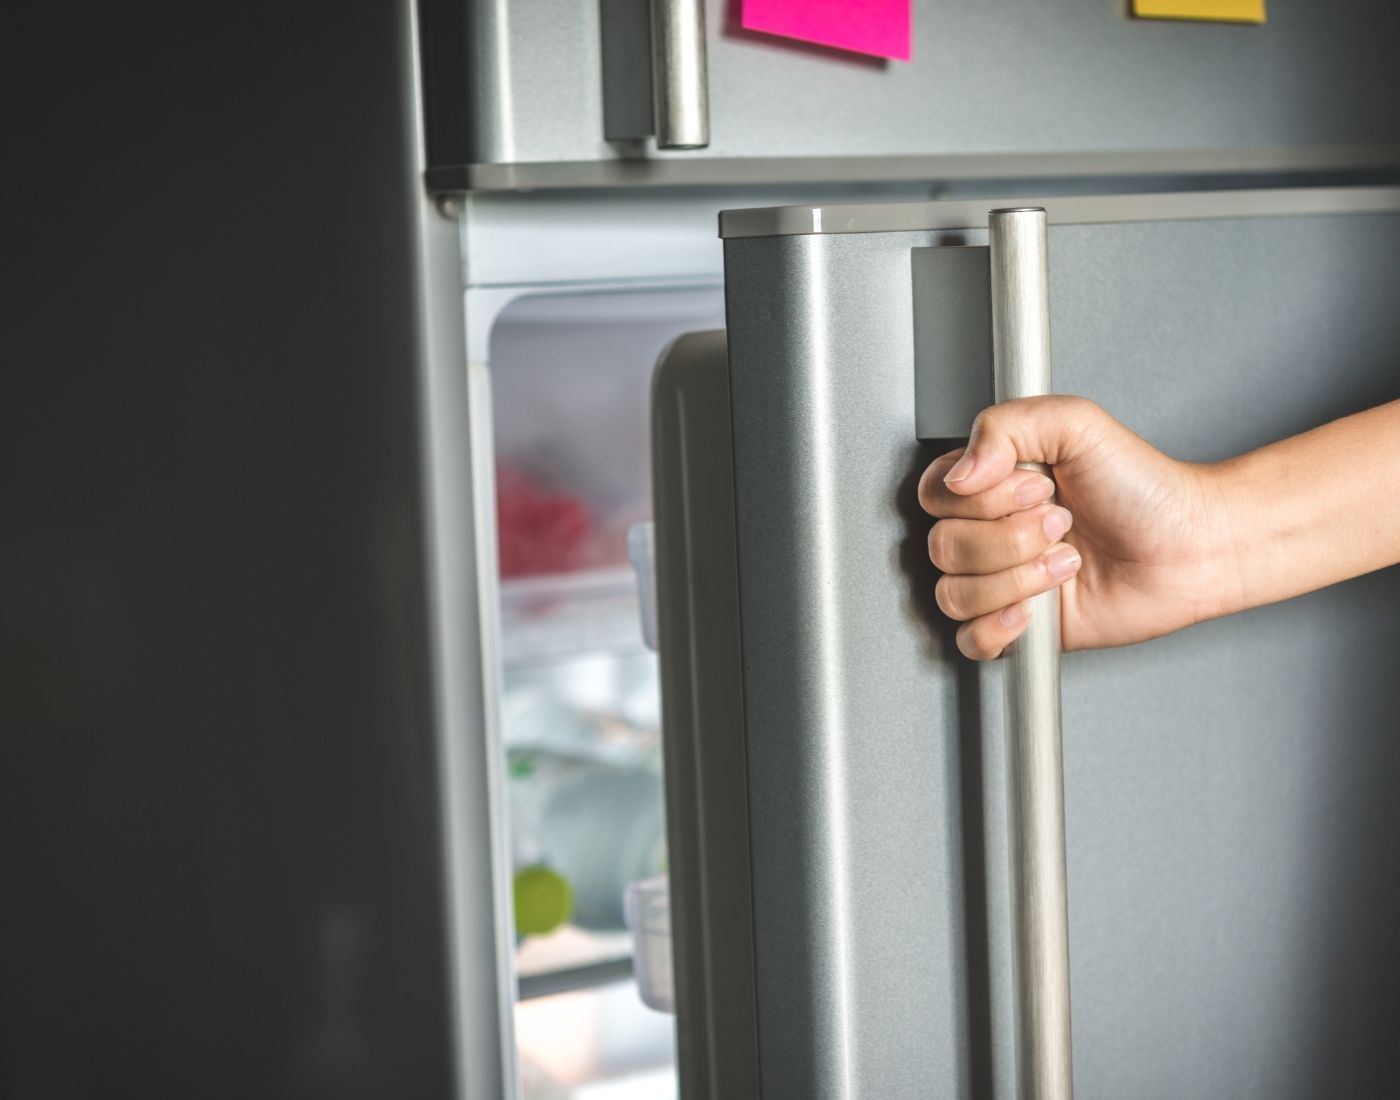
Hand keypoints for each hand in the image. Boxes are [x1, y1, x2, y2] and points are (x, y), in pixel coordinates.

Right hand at [918, 396, 1238, 659]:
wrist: (1191, 547)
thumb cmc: (1145, 489)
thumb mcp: (1076, 425)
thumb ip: (1005, 426)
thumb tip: (959, 474)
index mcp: (990, 483)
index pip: (936, 494)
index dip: (981, 497)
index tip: (1036, 487)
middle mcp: (989, 531)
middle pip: (942, 546)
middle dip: (1010, 538)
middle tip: (1061, 524)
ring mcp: (1000, 581)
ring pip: (953, 594)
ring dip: (1016, 580)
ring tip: (1065, 563)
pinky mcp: (1019, 627)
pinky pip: (969, 641)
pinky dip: (996, 628)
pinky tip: (1034, 609)